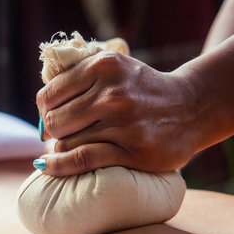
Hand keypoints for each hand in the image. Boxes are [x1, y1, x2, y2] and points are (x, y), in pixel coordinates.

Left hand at [36, 50, 200, 175]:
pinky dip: (60, 166)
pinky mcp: (133, 151)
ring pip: (67, 143)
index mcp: (104, 66)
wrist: (192, 107)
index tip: (51, 118)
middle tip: (62, 135)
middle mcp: (113, 93)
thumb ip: (79, 78)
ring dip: (62, 150)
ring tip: (71, 148)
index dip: (44, 110)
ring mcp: (124, 123)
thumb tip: (41, 110)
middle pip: (55, 122)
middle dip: (52, 132)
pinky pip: (83, 160)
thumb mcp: (115, 69)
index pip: (49, 95)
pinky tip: (47, 167)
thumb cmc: (143, 91)